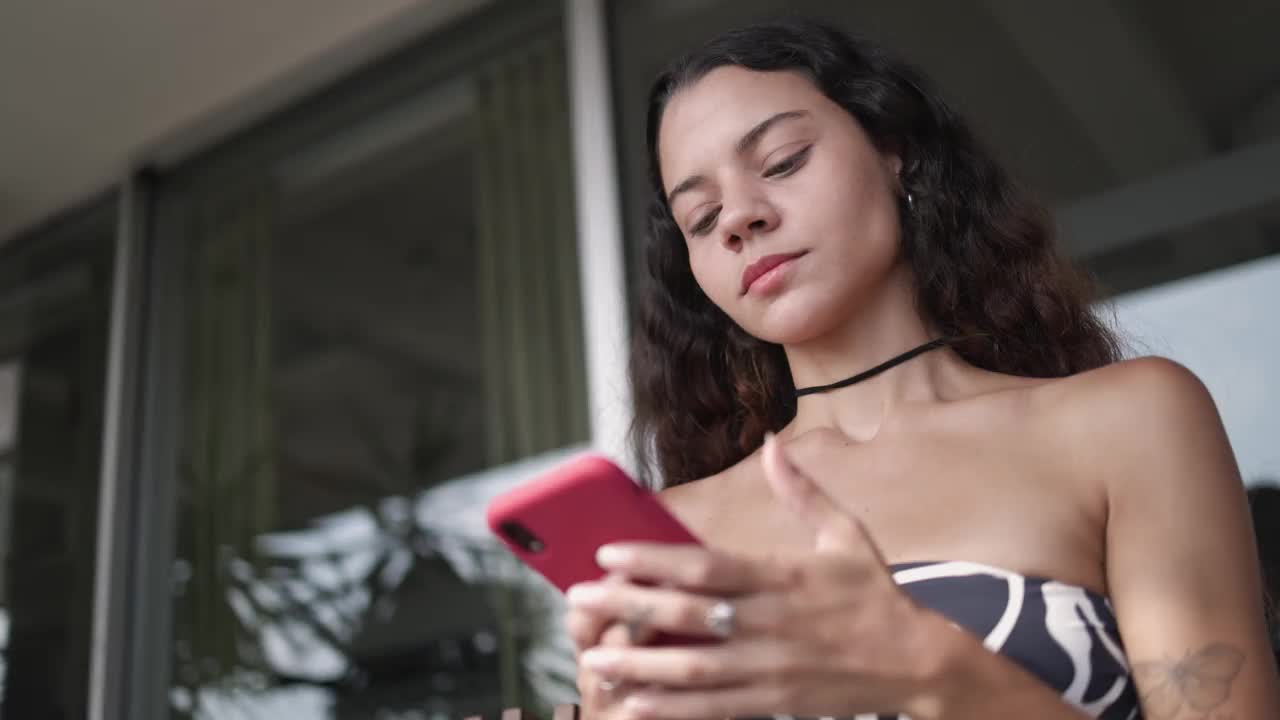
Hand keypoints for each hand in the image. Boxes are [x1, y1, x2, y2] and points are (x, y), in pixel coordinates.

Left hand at [565, 433, 953, 719]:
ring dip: (639, 663)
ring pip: (695, 670)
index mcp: (784, 576)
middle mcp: (772, 623)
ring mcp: (772, 668)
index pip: (708, 565)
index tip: (608, 553)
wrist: (917, 663)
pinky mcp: (776, 703)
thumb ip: (803, 491)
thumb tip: (772, 444)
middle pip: (689, 615)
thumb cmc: (875, 595)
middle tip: (579, 601)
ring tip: (593, 657)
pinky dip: (672, 711)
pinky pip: (716, 710)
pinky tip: (634, 705)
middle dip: (628, 608)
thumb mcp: (847, 533)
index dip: (654, 560)